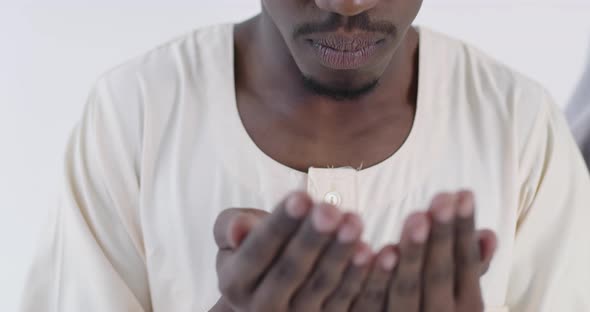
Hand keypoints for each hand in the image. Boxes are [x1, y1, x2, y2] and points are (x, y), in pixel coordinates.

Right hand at [213, 192, 371, 311]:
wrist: (271, 282)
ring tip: (354, 222)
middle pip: (290, 269)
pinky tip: (374, 251)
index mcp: (235, 283)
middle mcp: (261, 307)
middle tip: (330, 209)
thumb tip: (237, 229)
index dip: (280, 224)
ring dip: (340, 253)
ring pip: (320, 284)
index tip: (301, 197)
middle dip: (312, 237)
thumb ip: (230, 226)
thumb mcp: (236, 231)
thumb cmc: (255, 245)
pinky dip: (360, 276)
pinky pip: (345, 300)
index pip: (257, 251)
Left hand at [349, 191, 496, 311]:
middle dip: (442, 236)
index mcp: (467, 308)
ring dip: (413, 253)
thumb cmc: (441, 310)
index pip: (465, 264)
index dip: (462, 230)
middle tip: (443, 199)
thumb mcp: (463, 295)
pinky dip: (377, 279)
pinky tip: (376, 250)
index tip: (463, 193)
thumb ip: (474, 267)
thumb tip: (490, 234)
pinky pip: (375, 303)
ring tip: (417, 217)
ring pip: (409, 287)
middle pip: (440, 274)